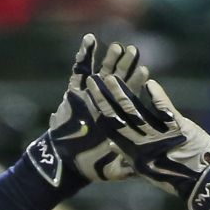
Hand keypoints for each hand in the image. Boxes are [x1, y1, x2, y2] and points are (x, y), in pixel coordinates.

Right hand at [30, 34, 143, 186]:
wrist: (64, 164)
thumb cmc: (90, 165)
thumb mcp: (113, 169)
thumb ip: (126, 168)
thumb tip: (143, 170)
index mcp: (117, 116)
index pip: (130, 95)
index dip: (136, 83)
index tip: (145, 71)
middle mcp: (105, 103)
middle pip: (118, 80)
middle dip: (126, 65)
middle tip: (135, 50)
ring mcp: (90, 96)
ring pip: (102, 73)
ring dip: (109, 59)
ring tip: (118, 46)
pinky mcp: (73, 93)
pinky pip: (79, 70)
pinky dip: (84, 55)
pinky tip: (90, 39)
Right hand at [82, 54, 209, 209]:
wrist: (202, 184)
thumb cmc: (175, 178)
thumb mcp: (146, 169)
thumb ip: (127, 155)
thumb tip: (111, 143)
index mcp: (134, 152)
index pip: (113, 128)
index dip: (100, 111)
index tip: (89, 97)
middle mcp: (143, 143)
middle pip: (120, 116)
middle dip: (105, 98)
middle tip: (94, 81)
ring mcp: (160, 135)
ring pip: (136, 111)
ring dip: (123, 93)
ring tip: (111, 77)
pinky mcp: (179, 128)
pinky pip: (165, 109)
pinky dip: (158, 96)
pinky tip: (149, 82)